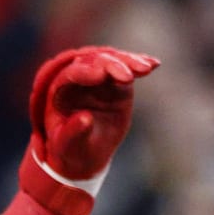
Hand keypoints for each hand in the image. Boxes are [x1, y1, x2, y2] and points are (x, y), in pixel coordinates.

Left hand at [29, 46, 159, 179]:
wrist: (86, 154)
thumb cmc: (70, 149)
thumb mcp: (66, 145)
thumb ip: (73, 131)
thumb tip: (86, 119)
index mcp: (59, 90)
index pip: (72, 74)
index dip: (86, 72)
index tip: (101, 74)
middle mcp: (79, 78)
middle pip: (94, 62)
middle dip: (111, 66)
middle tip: (128, 76)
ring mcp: (100, 78)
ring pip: (113, 61)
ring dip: (129, 62)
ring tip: (146, 68)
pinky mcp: (117, 83)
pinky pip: (128, 69)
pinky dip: (140, 65)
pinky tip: (154, 64)